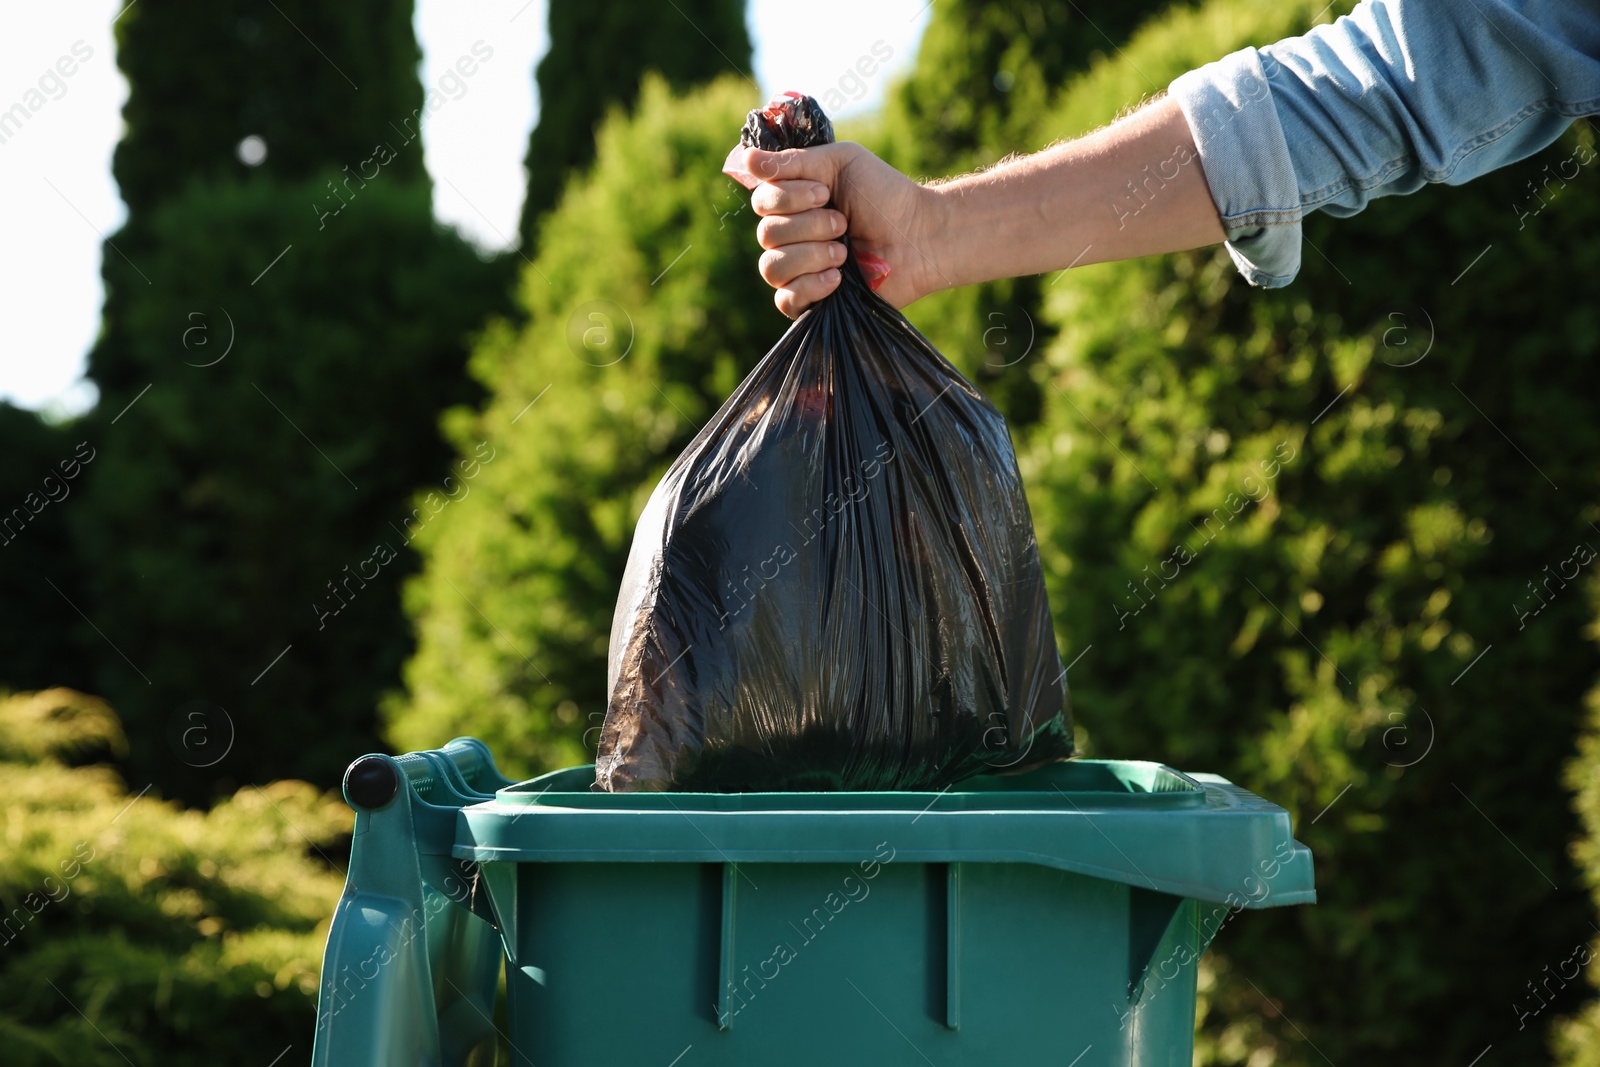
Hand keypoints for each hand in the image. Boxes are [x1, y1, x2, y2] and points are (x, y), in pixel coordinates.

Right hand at [736, 142, 940, 317]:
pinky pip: (786, 301)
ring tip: (844, 252)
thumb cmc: (885, 195)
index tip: (825, 193)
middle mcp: (791, 237)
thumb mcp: (840, 163)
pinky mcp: (812, 302)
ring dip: (811, 255)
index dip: (788, 198)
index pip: (761, 203)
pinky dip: (810, 286)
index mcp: (794, 204)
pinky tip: (838, 278)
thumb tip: (746, 156)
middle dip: (809, 227)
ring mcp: (800, 271)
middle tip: (843, 223)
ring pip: (772, 268)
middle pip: (766, 235)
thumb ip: (793, 162)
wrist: (920, 236)